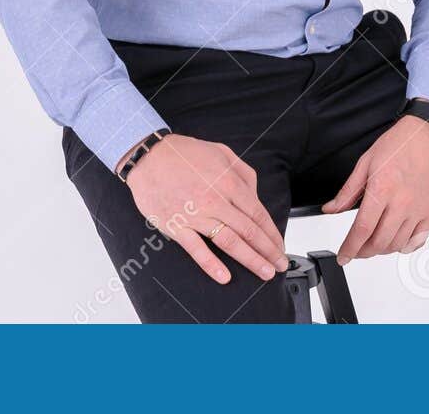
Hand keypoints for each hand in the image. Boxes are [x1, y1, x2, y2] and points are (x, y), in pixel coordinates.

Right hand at [122, 134, 289, 284]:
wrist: (148, 156)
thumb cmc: (184, 153)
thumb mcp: (222, 152)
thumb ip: (244, 173)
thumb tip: (256, 195)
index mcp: (229, 183)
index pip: (258, 214)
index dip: (272, 234)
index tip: (280, 247)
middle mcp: (216, 201)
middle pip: (249, 231)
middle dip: (268, 252)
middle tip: (279, 266)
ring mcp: (196, 215)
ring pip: (229, 242)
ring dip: (250, 260)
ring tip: (264, 272)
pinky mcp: (177, 226)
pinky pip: (197, 249)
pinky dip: (211, 265)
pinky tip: (224, 277)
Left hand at [321, 114, 428, 264]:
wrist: (428, 136)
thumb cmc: (399, 145)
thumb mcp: (366, 163)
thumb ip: (348, 191)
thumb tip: (331, 208)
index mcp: (382, 190)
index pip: (362, 230)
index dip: (350, 248)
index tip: (343, 255)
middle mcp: (401, 203)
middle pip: (379, 242)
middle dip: (363, 252)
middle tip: (356, 250)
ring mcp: (418, 210)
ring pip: (397, 245)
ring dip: (382, 250)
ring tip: (373, 244)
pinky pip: (418, 240)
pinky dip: (404, 247)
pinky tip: (396, 242)